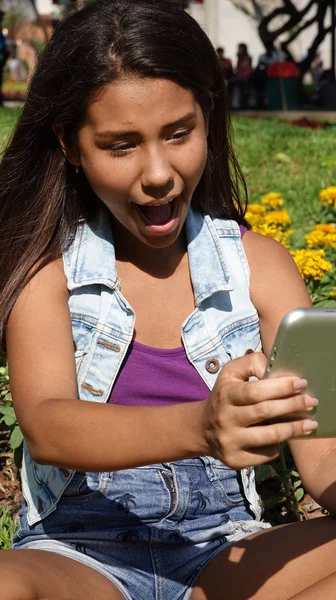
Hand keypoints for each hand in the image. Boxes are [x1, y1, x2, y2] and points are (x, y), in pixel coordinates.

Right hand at [202, 353, 317, 468]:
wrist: (203, 428)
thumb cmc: (225, 395)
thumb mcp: (231, 372)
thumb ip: (252, 363)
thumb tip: (273, 371)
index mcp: (225, 394)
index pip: (255, 391)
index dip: (280, 387)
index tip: (301, 384)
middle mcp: (225, 418)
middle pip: (265, 412)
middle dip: (293, 406)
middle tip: (312, 402)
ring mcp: (230, 441)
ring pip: (270, 437)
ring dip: (293, 429)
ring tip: (310, 424)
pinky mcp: (235, 460)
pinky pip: (266, 454)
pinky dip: (279, 445)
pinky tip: (285, 437)